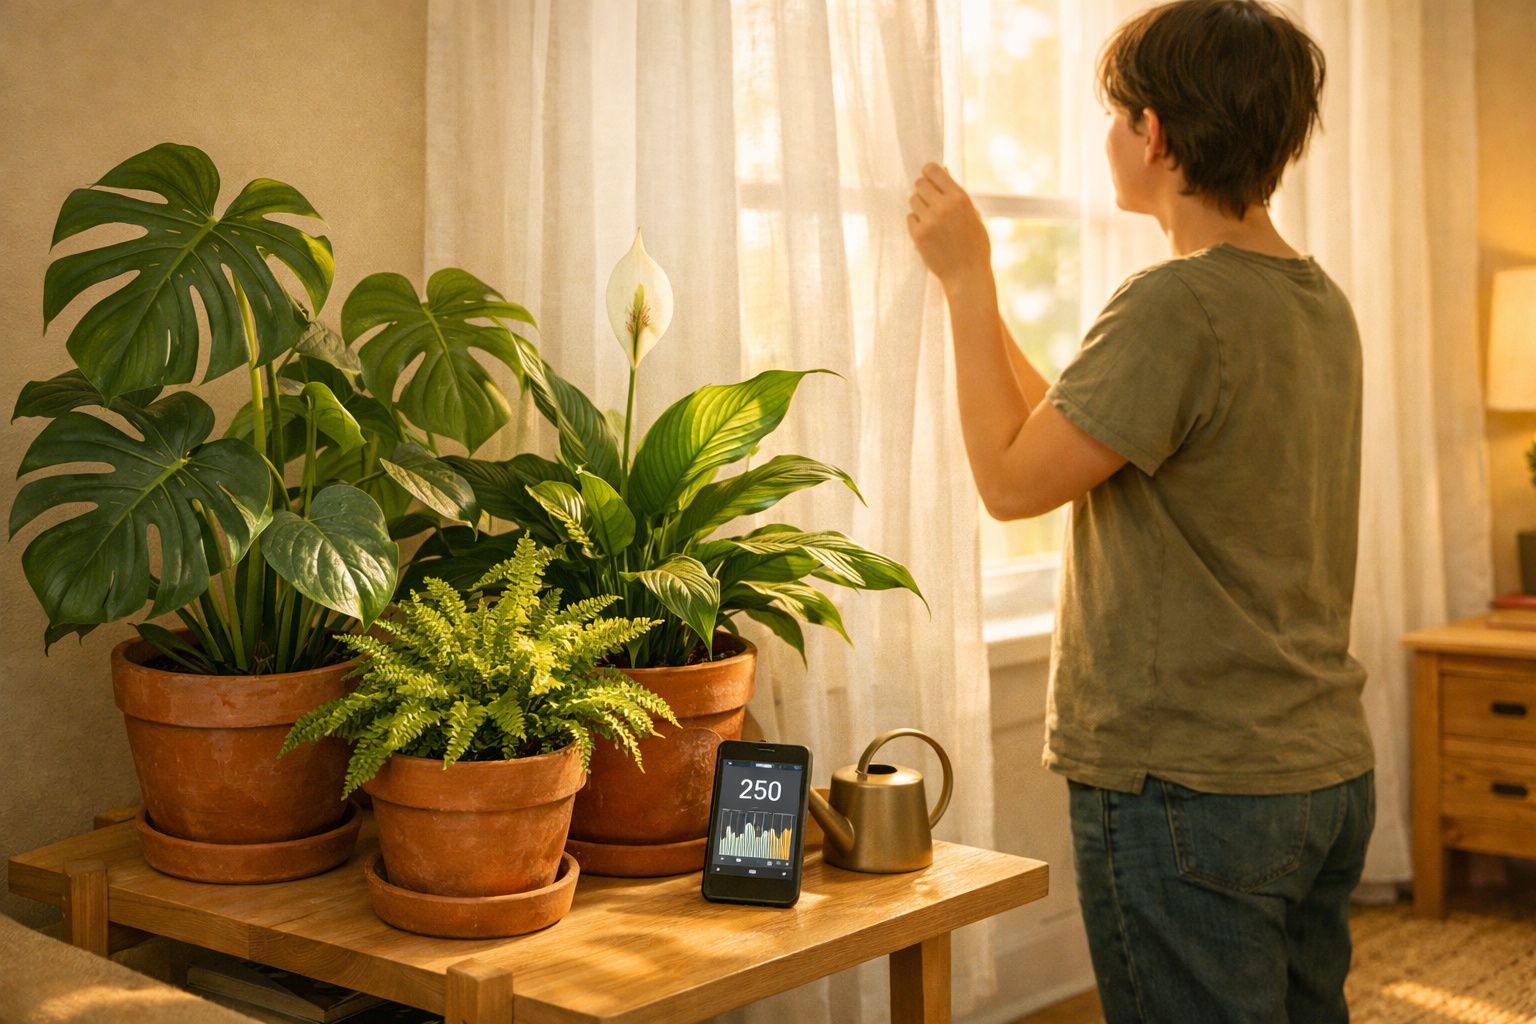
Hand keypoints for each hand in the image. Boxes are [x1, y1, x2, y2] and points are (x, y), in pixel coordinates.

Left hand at [906, 163, 990, 290]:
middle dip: (923, 189)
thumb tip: (944, 171)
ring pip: (913, 200)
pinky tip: (928, 231)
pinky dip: (916, 222)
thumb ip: (957, 195)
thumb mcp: (973, 215)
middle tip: (930, 200)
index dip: (929, 172)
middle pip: (920, 184)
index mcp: (959, 198)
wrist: (966, 275)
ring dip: (919, 206)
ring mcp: (929, 221)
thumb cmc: (974, 245)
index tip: (929, 176)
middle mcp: (943, 206)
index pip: (933, 171)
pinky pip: (910, 218)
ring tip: (931, 218)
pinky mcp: (918, 234)